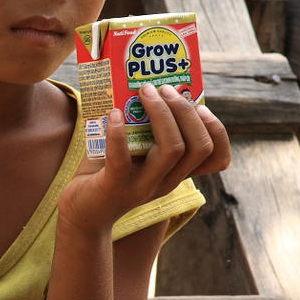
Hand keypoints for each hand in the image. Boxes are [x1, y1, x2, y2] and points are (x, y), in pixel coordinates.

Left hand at [61, 83, 230, 232]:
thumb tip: (145, 85)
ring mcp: (143, 186)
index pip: (217, 158)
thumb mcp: (134, 153)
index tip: (201, 106)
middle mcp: (166, 182)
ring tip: (145, 92)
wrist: (81, 214)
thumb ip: (143, 129)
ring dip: (161, 114)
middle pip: (198, 146)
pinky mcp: (114, 187)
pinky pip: (121, 159)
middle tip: (164, 88)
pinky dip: (118, 133)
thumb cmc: (107, 174)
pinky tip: (114, 114)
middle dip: (185, 112)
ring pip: (172, 149)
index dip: (216, 130)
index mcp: (176, 173)